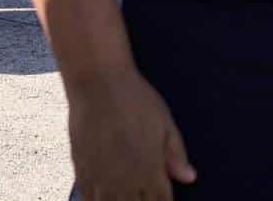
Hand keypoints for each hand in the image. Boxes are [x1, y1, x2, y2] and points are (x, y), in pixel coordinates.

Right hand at [66, 65, 195, 198]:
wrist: (98, 83)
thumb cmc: (135, 99)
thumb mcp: (164, 123)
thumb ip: (175, 155)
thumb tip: (190, 178)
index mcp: (150, 170)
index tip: (163, 198)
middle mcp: (126, 180)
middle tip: (145, 195)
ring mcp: (101, 179)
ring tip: (125, 195)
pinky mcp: (82, 172)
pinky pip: (89, 199)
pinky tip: (103, 197)